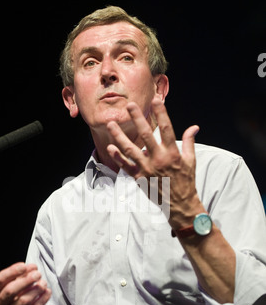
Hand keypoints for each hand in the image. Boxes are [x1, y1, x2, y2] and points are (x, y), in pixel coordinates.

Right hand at [0, 262, 50, 304]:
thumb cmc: (21, 299)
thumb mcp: (19, 286)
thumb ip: (23, 276)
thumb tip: (32, 268)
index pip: (0, 280)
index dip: (12, 271)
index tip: (24, 266)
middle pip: (10, 290)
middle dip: (25, 280)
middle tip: (38, 274)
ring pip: (23, 301)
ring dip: (36, 290)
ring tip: (44, 283)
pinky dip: (42, 299)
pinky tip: (48, 292)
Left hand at [106, 98, 202, 227]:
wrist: (179, 204)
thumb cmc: (186, 181)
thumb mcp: (191, 160)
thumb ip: (189, 142)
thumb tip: (194, 127)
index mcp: (172, 153)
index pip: (167, 128)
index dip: (161, 113)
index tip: (156, 100)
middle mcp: (159, 159)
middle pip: (146, 135)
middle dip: (137, 119)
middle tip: (129, 105)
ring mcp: (147, 169)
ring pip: (130, 149)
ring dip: (119, 136)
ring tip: (111, 124)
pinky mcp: (140, 178)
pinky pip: (126, 166)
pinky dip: (118, 157)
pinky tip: (110, 146)